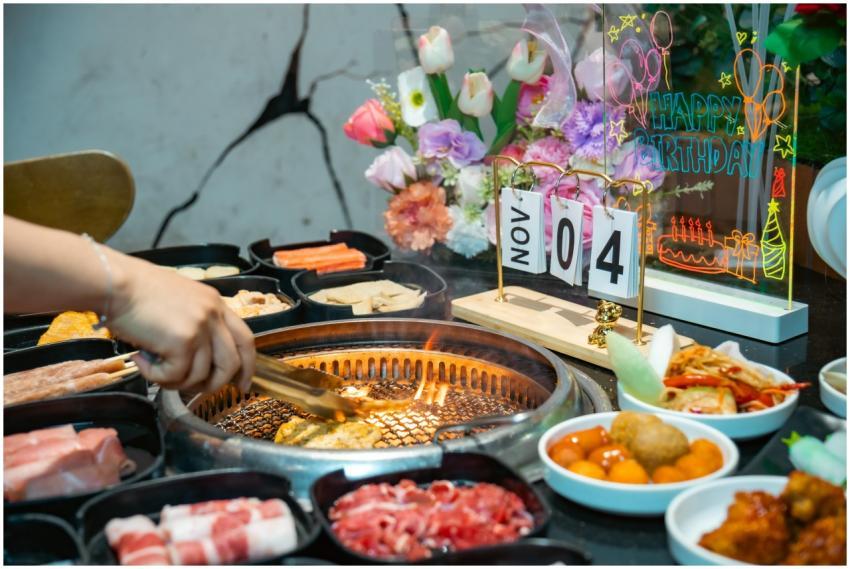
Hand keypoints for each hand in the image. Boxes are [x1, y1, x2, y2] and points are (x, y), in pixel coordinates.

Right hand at [106, 254, 254, 391]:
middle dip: (216, 384)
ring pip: (202, 375)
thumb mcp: (180, 300)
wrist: (115, 282)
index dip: (247, 366)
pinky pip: (176, 376)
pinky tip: (141, 361)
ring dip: (176, 381)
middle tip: (196, 391)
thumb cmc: (136, 292)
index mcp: (216, 304)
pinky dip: (156, 377)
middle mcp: (214, 314)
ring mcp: (200, 327)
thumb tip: (199, 359)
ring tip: (155, 369)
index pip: (245, 340)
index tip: (242, 384)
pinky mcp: (182, 341)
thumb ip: (196, 324)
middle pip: (232, 363)